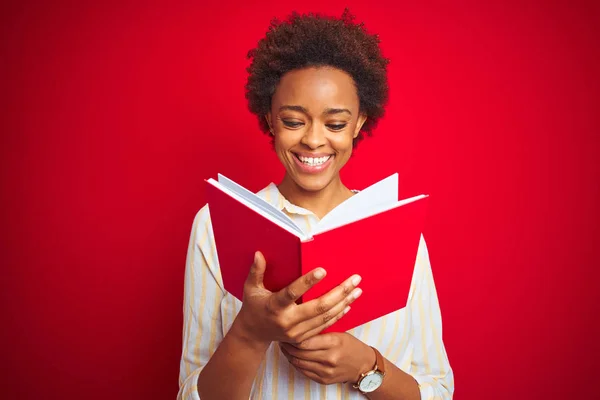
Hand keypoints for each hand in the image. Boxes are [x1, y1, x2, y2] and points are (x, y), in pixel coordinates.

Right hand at [234, 251, 362, 345]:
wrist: (253, 334)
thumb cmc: (253, 306)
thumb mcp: (250, 289)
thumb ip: (256, 272)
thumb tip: (259, 254)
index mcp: (275, 306)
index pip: (293, 293)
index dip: (308, 282)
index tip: (323, 271)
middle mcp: (287, 321)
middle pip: (318, 307)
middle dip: (339, 292)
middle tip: (354, 279)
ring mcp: (296, 332)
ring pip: (325, 317)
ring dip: (344, 303)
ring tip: (357, 290)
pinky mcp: (303, 338)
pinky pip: (324, 326)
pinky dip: (338, 315)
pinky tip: (348, 304)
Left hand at [280, 333, 375, 385]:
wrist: (363, 365)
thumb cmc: (350, 345)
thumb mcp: (338, 332)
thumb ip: (320, 330)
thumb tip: (299, 324)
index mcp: (333, 342)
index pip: (305, 341)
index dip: (292, 336)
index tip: (287, 330)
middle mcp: (329, 358)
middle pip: (299, 352)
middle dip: (287, 345)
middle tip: (281, 337)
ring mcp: (326, 371)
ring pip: (298, 363)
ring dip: (288, 354)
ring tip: (284, 346)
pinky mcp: (323, 380)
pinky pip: (303, 371)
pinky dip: (295, 363)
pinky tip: (292, 356)